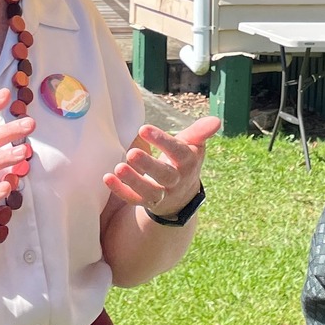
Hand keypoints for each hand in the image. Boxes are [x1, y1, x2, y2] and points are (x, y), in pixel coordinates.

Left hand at [105, 115, 219, 217]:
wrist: (183, 195)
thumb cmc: (184, 161)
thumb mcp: (193, 145)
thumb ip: (200, 131)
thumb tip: (216, 120)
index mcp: (187, 162)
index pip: (177, 152)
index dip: (162, 141)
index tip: (143, 128)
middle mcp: (176, 180)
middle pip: (164, 175)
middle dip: (148, 165)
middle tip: (131, 153)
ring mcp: (162, 194)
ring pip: (149, 191)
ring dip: (133, 181)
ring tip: (118, 168)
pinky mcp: (147, 203)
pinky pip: (134, 200)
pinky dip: (121, 191)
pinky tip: (107, 178)